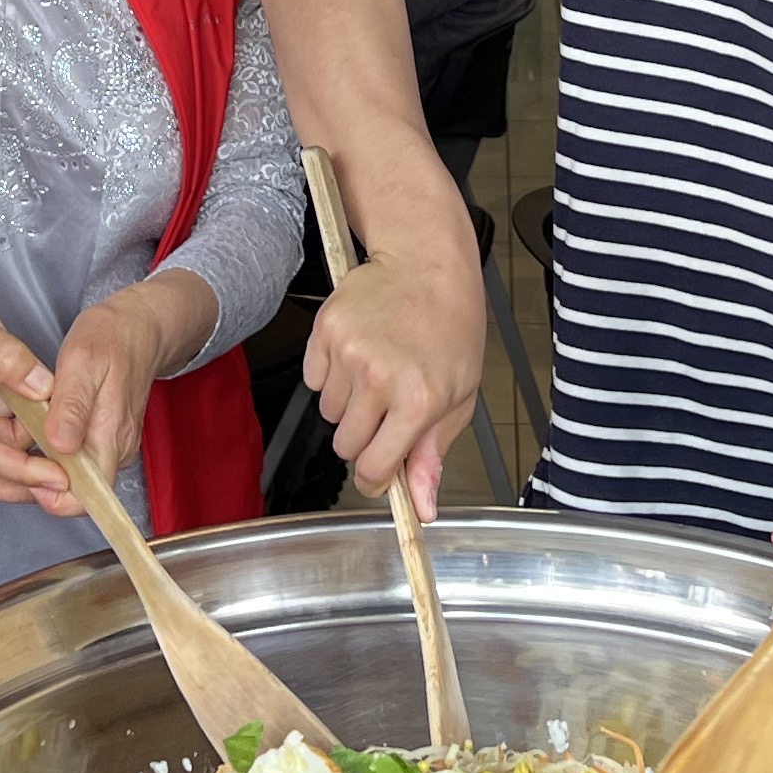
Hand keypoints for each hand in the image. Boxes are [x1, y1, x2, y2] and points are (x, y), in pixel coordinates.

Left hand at [29, 281, 193, 521]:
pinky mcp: (97, 438)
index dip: (47, 497)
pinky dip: (34, 454)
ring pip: (60, 475)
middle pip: (64, 491)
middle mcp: (111, 451)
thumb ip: (72, 406)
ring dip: (21, 470)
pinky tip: (8, 439)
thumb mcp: (83, 363)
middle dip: (17, 485)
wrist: (138, 328)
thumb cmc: (111, 339)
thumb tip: (61, 446)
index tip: (9, 479)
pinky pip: (64, 458)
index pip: (84, 497)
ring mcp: (105, 446)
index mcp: (109, 438)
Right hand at [306, 247, 478, 513]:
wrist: (427, 264)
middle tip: (387, 407)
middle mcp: (379, 379)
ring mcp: (348, 353)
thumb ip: (432, 455)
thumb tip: (422, 508)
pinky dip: (331, 375)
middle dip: (363, 436)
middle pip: (345, 444)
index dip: (375, 478)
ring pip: (328, 412)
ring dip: (348, 403)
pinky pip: (314, 380)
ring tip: (377, 370)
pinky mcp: (324, 331)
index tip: (379, 471)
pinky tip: (359, 351)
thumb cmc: (451, 328)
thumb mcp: (459, 396)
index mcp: (419, 401)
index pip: (373, 468)